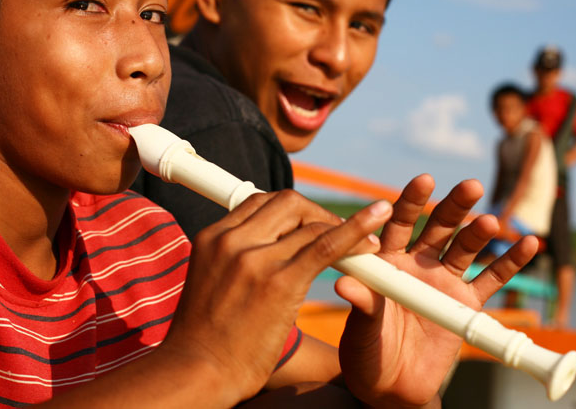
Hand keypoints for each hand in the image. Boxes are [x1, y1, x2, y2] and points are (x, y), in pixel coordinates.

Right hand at [160, 190, 389, 405]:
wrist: (196, 373)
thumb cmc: (207, 341)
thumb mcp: (212, 285)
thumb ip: (236, 264)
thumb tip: (264, 263)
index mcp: (213, 238)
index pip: (260, 203)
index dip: (293, 210)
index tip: (311, 225)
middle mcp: (232, 240)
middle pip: (287, 203)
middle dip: (318, 214)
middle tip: (340, 234)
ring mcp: (255, 259)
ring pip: (310, 222)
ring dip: (343, 227)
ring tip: (369, 243)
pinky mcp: (280, 282)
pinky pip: (325, 245)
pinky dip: (356, 229)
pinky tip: (378, 219)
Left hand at [336, 174, 537, 407]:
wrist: (390, 385)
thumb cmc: (365, 351)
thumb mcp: (360, 329)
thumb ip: (361, 304)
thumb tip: (344, 283)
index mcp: (387, 262)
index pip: (399, 225)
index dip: (411, 203)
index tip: (424, 181)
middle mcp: (417, 265)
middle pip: (438, 229)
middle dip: (454, 207)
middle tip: (470, 186)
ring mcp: (443, 282)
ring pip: (465, 250)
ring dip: (480, 233)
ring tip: (491, 222)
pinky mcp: (465, 305)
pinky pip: (491, 282)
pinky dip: (510, 264)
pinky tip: (530, 244)